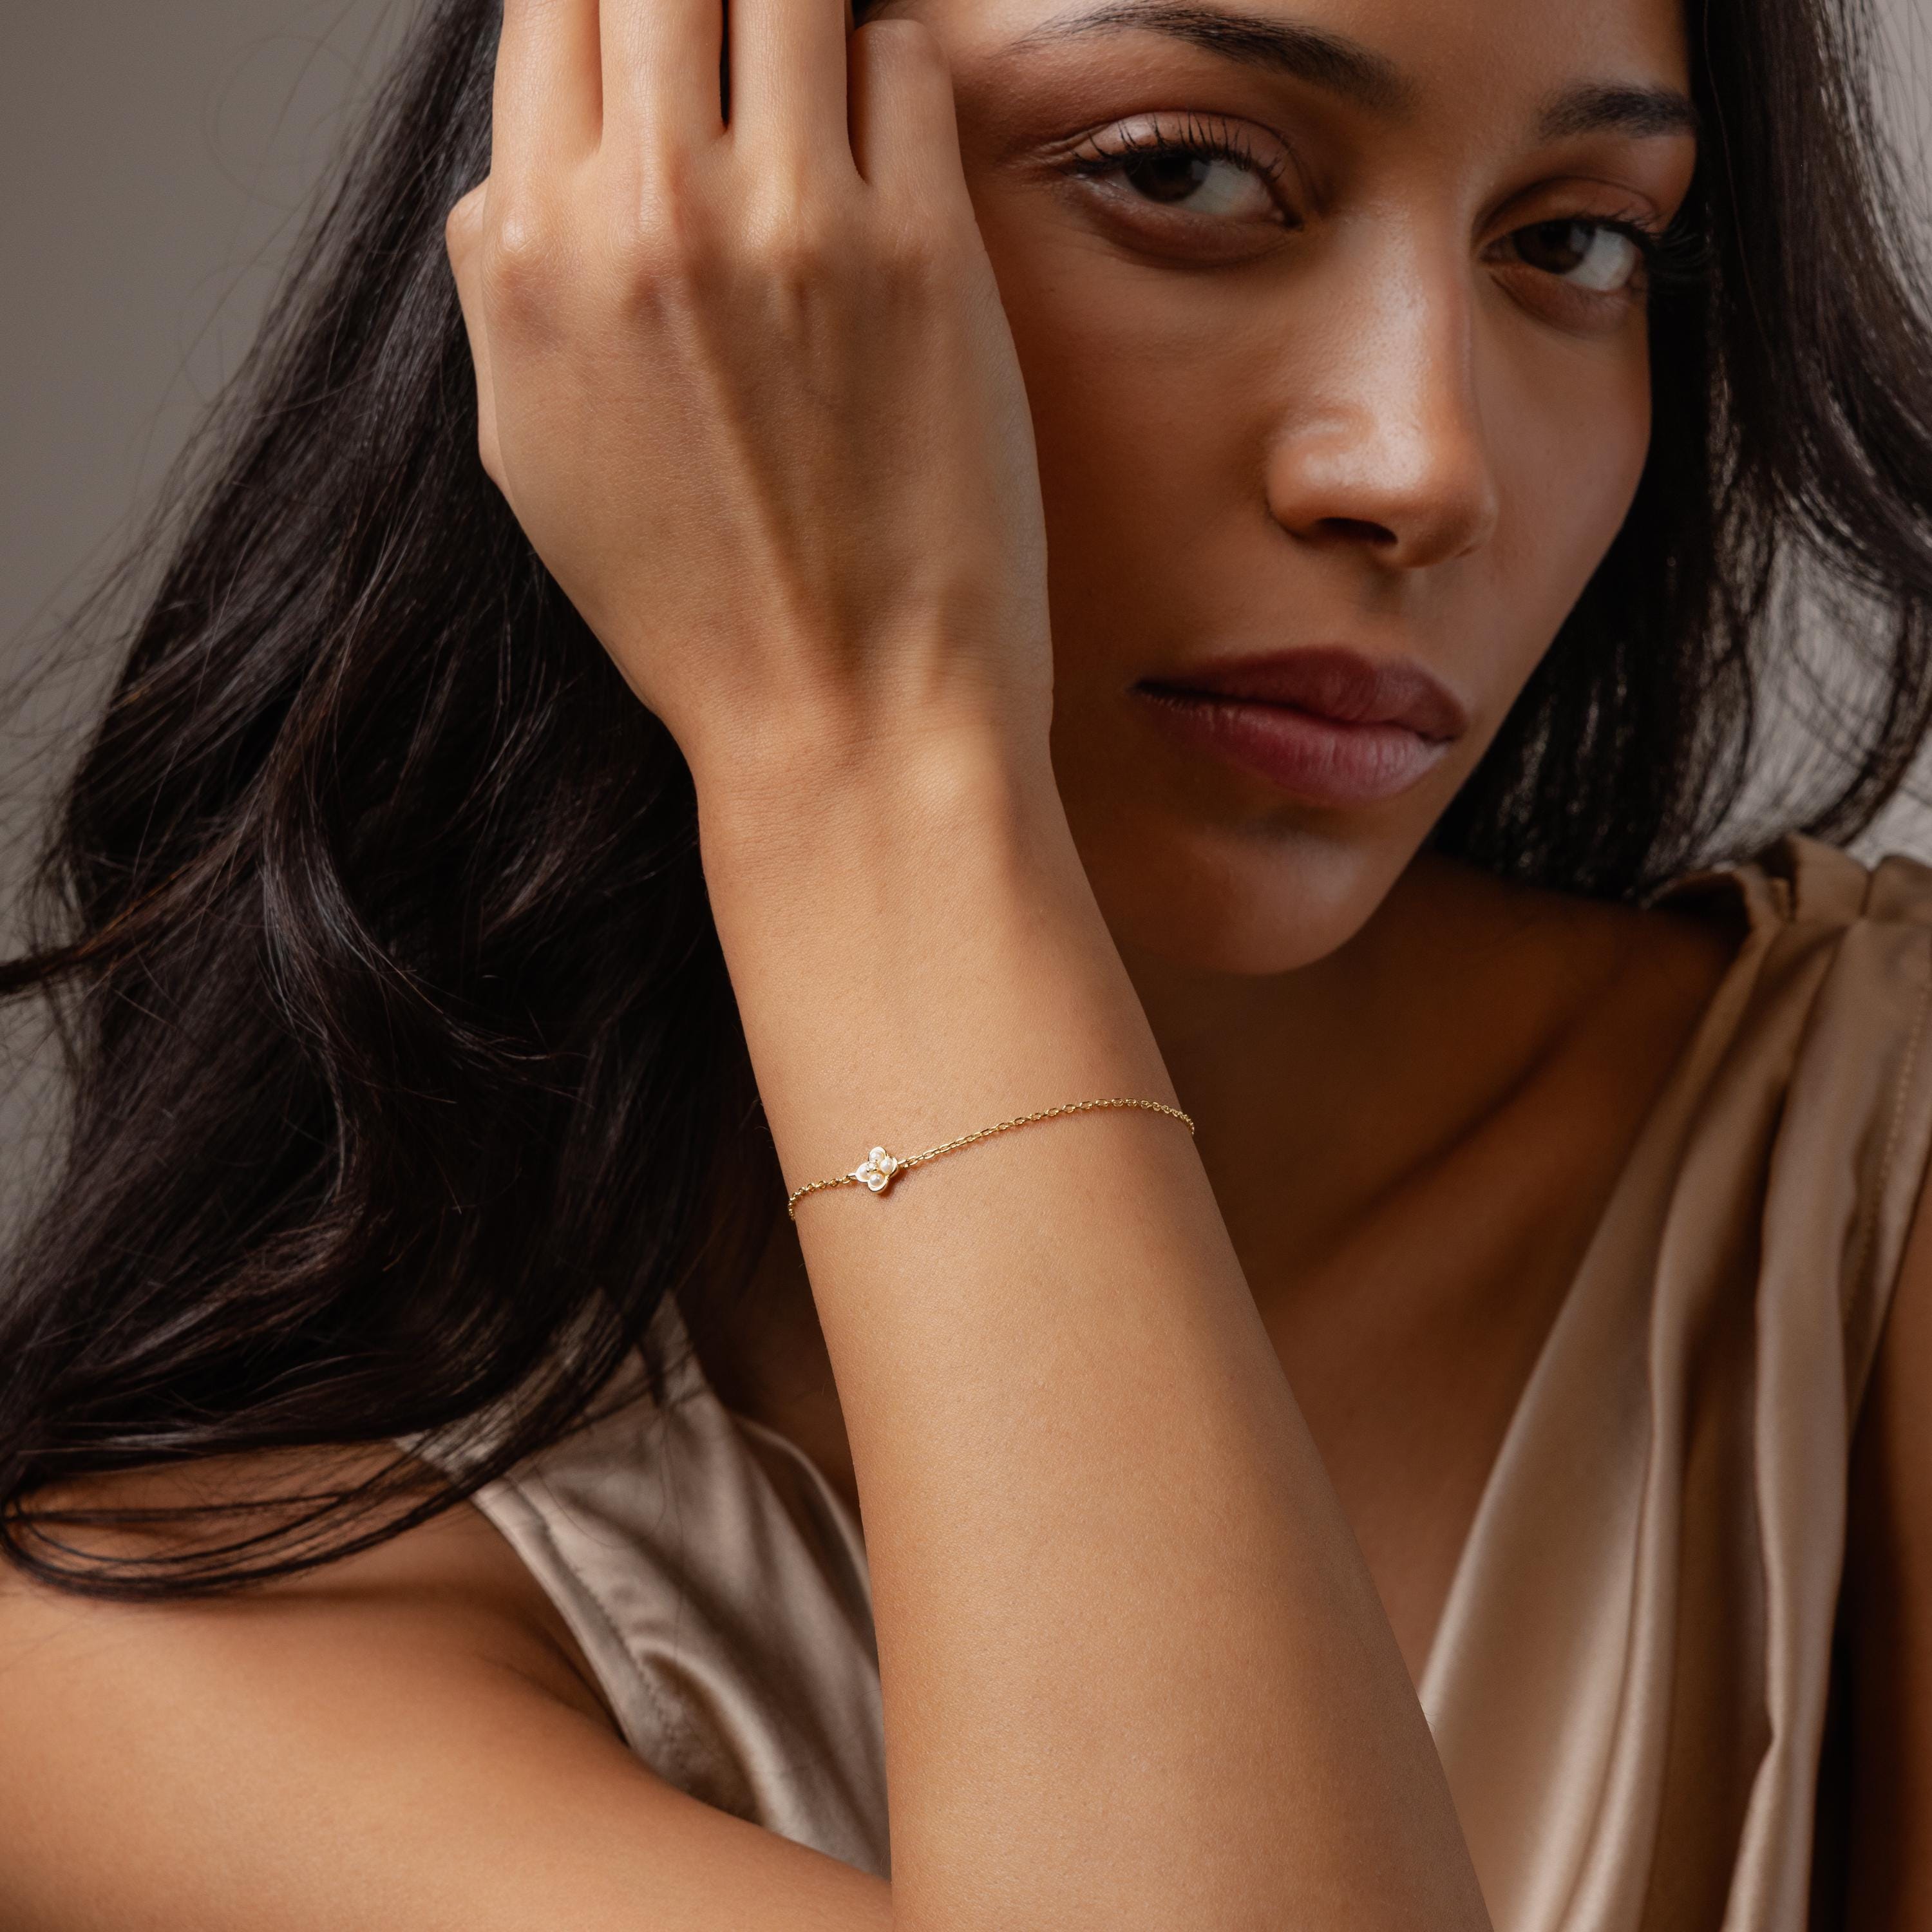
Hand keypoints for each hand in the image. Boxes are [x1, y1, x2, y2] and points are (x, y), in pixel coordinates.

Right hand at [444, 0, 1053, 800]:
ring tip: (813, 85)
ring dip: (803, 16)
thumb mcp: (529, 446)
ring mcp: (791, 224)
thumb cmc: (695, 602)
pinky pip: (905, 62)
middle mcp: (649, 215)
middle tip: (740, 43)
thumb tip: (533, 155)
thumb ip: (512, 272)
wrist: (842, 712)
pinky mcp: (922, 251)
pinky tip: (886, 167)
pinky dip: (890, 84)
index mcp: (531, 257)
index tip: (651, 27)